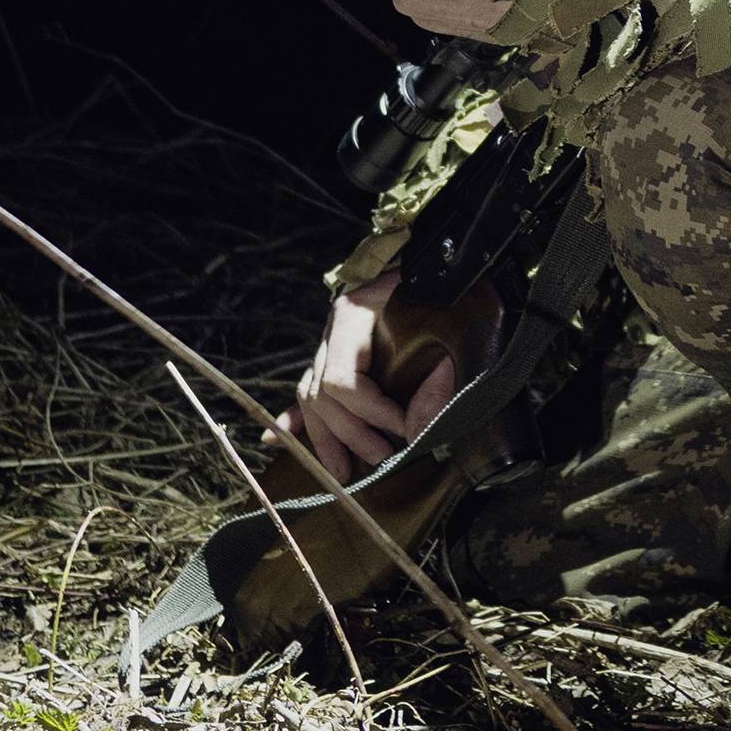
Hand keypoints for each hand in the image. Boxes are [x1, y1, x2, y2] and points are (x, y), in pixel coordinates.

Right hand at [276, 269, 458, 482]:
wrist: (445, 259)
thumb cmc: (450, 288)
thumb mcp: (455, 326)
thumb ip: (440, 379)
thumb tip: (416, 431)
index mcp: (354, 315)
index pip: (342, 380)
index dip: (371, 413)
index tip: (404, 428)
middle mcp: (334, 329)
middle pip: (322, 394)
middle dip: (350, 434)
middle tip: (383, 458)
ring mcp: (331, 340)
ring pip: (310, 396)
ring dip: (323, 438)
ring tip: (342, 472)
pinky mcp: (338, 352)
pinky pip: (309, 388)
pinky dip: (296, 416)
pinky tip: (275, 437)